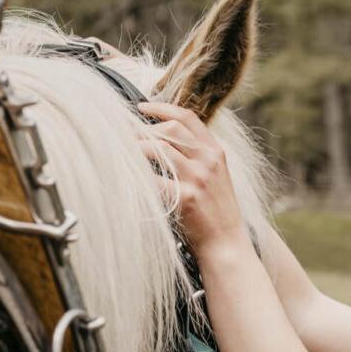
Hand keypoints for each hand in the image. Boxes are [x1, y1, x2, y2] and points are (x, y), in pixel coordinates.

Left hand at [138, 101, 246, 254]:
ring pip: (158, 149)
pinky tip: (129, 177)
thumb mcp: (217, 177)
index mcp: (215, 152)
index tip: (143, 108)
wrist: (227, 243)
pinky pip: (153, 179)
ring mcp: (197, 179)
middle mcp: (208, 161)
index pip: (187, 118)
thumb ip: (198, 157)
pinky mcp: (185, 198)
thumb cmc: (218, 212)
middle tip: (125, 133)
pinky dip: (138, 176)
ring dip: (136, 149)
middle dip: (143, 129)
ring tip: (123, 153)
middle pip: (170, 129)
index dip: (162, 108)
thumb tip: (165, 140)